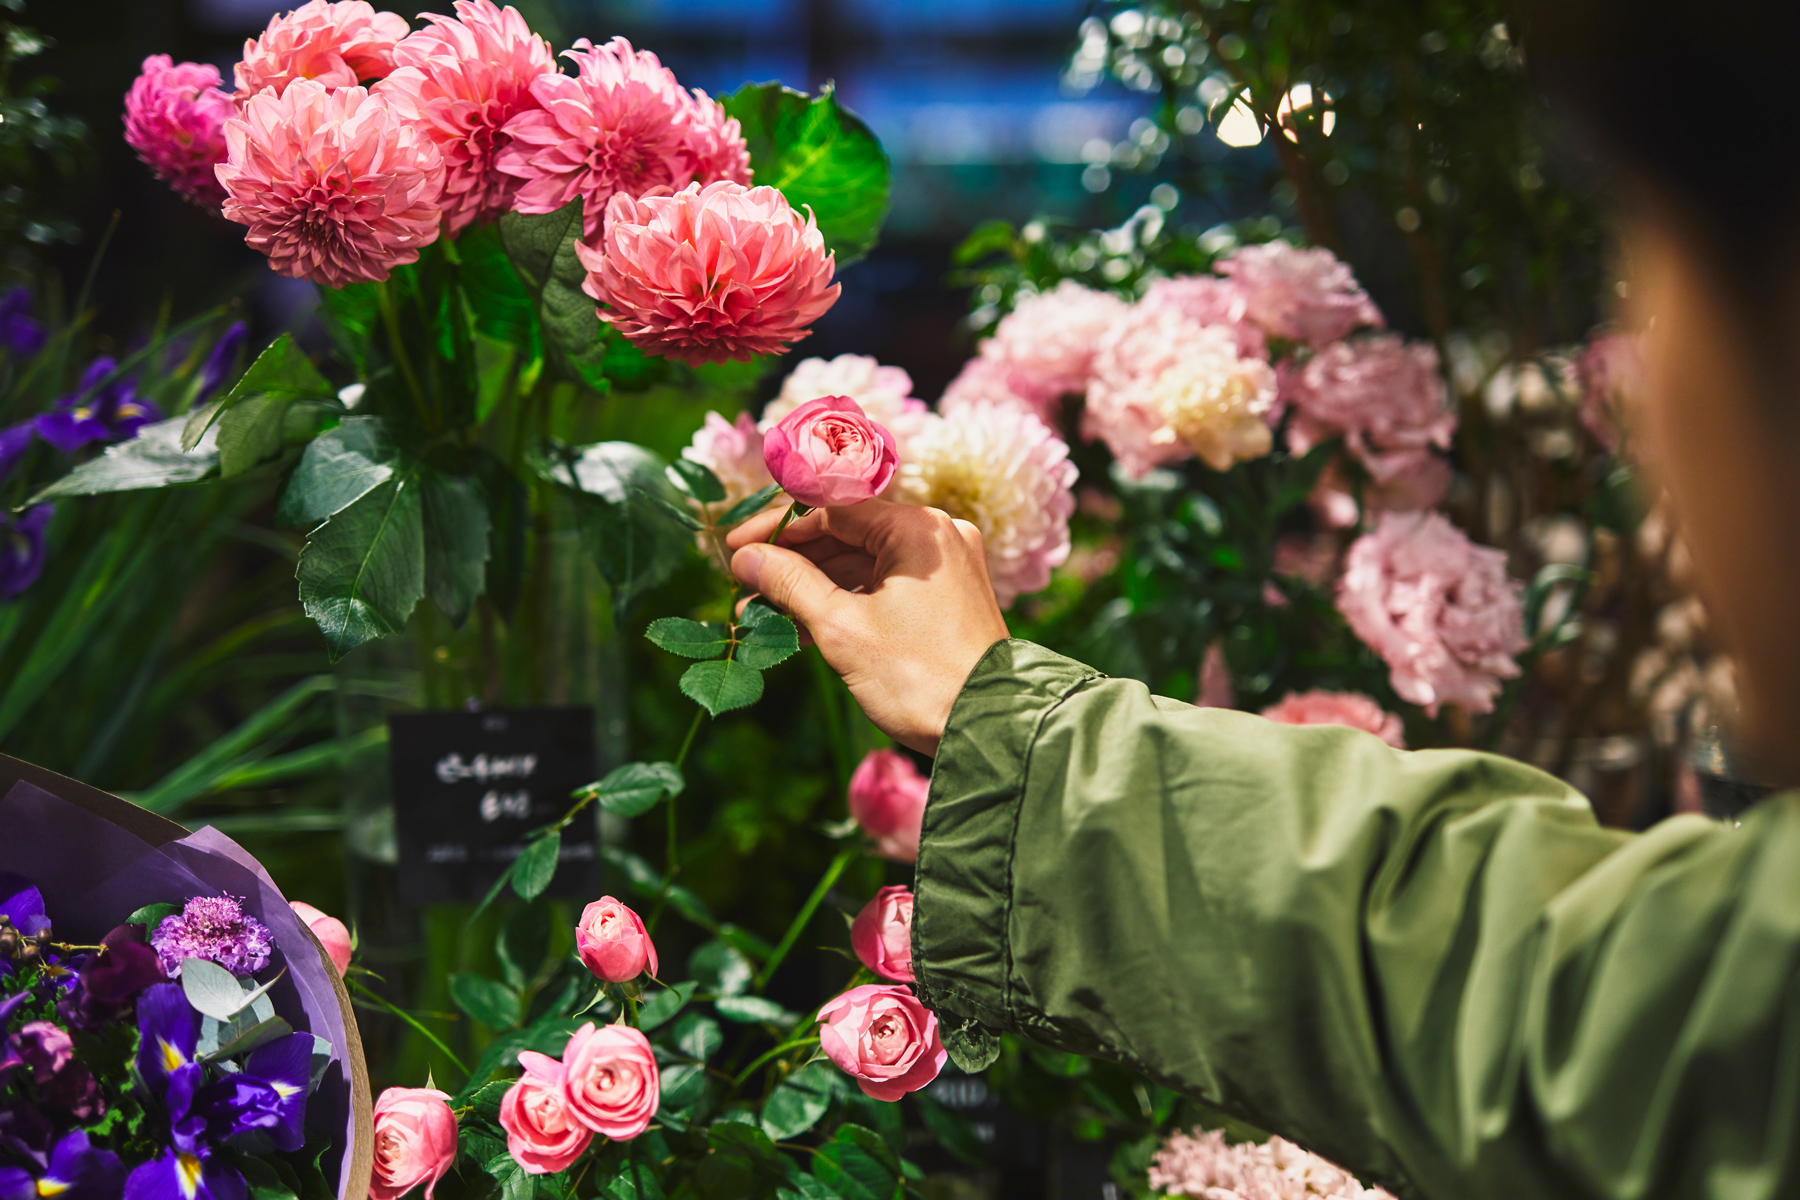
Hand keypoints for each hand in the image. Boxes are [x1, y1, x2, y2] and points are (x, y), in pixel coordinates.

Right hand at [726, 501, 1009, 754]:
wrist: (987, 729)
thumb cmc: (918, 677)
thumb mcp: (842, 628)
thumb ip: (790, 584)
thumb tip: (745, 558)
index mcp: (918, 529)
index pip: (832, 509)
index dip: (777, 528)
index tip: (735, 548)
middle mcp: (937, 537)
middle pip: (847, 534)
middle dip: (791, 562)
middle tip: (742, 585)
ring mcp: (946, 570)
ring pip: (863, 564)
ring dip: (812, 587)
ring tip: (759, 614)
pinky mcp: (947, 601)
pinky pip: (884, 588)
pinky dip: (845, 603)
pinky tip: (801, 628)